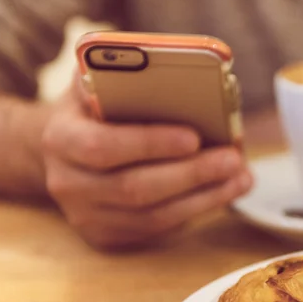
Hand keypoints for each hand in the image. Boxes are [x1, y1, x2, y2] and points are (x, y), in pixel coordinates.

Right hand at [41, 87, 251, 248]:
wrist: (64, 152)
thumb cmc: (92, 111)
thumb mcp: (94, 84)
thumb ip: (117, 75)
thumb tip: (163, 65)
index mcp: (61, 140)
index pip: (103, 147)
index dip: (150, 144)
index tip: (194, 137)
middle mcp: (68, 184)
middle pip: (135, 189)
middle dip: (192, 175)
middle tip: (234, 159)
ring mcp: (86, 217)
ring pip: (153, 218)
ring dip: (204, 199)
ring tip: (241, 178)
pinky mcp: (107, 236)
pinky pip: (157, 232)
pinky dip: (194, 212)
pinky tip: (221, 193)